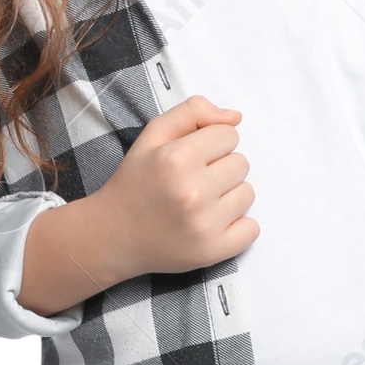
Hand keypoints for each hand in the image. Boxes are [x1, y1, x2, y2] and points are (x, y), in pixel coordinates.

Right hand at [16, 95, 256, 314]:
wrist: (112, 235)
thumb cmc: (135, 182)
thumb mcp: (153, 136)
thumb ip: (192, 112)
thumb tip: (235, 117)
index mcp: (176, 159)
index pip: (229, 135)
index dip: (211, 143)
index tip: (191, 158)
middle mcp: (192, 192)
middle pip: (241, 163)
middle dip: (220, 168)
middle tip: (193, 182)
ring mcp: (204, 225)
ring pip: (247, 194)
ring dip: (229, 196)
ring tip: (199, 203)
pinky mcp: (212, 251)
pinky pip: (252, 229)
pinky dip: (238, 226)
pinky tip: (212, 223)